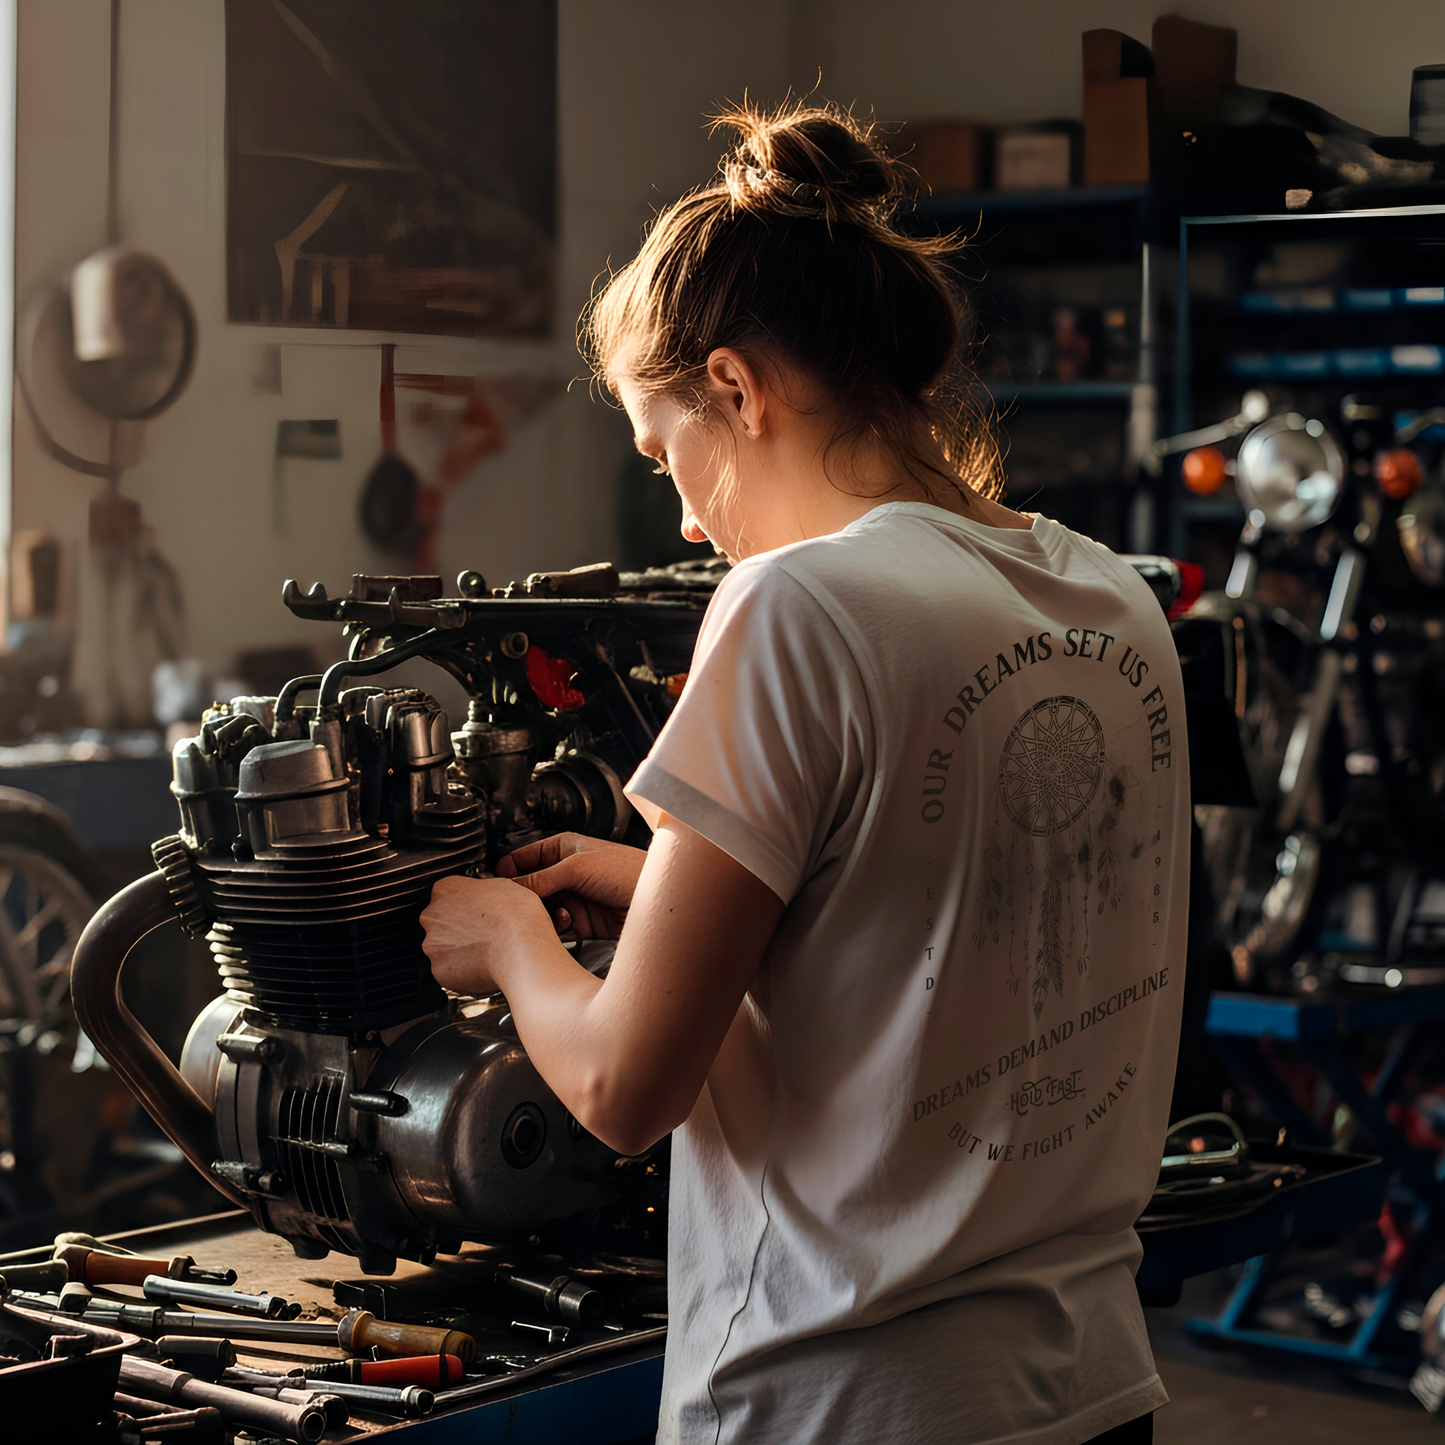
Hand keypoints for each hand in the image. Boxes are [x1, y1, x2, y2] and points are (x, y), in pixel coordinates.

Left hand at [420, 874, 553, 996]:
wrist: (521, 949)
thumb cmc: (516, 918)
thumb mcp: (503, 887)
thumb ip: (482, 891)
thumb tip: (485, 899)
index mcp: (445, 889)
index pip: (446, 893)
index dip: (464, 903)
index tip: (476, 910)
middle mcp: (432, 915)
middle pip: (440, 921)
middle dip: (457, 927)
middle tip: (483, 931)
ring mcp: (432, 944)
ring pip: (442, 946)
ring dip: (459, 948)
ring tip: (486, 949)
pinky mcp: (438, 970)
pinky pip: (448, 969)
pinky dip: (461, 969)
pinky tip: (482, 963)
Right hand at [496, 833, 646, 940]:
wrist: (656, 902)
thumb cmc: (627, 871)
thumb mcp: (577, 868)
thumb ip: (540, 878)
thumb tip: (509, 886)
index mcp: (563, 849)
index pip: (523, 859)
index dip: (509, 873)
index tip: (500, 887)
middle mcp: (565, 873)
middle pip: (529, 888)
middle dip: (527, 899)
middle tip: (526, 906)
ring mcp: (572, 897)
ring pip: (540, 910)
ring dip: (544, 915)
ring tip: (558, 914)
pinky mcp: (580, 922)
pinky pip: (555, 927)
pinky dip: (556, 929)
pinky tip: (567, 925)